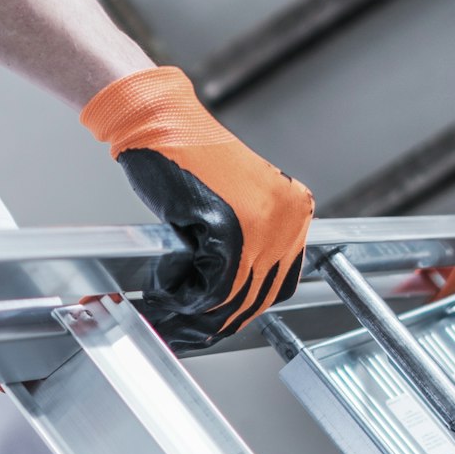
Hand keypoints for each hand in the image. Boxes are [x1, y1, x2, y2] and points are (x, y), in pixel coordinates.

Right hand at [82, 66, 314, 347]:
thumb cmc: (187, 157)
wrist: (160, 123)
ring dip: (192, 311)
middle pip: (255, 296)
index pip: (278, 283)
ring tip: (164, 308)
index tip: (214, 323)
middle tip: (183, 330)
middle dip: (215, 321)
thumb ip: (246, 242)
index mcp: (294, 210)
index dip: (243, 310)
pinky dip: (177, 291)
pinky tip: (161, 283)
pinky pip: (206, 285)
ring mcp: (258, 221)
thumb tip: (235, 295)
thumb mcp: (234, 200)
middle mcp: (285, 216)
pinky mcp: (223, 224)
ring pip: (231, 297)